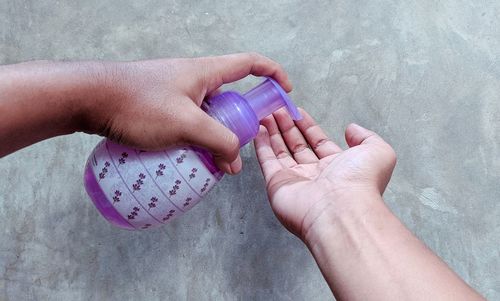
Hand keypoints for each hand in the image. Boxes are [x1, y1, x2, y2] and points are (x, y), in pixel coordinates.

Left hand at [83, 53, 291, 173]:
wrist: (88, 97)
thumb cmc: (137, 104)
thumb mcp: (185, 125)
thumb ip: (218, 142)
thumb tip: (235, 162)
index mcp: (206, 72)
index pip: (249, 64)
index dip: (272, 74)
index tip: (284, 91)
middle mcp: (192, 78)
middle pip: (228, 98)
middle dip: (238, 124)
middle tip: (235, 148)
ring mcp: (174, 92)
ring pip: (206, 115)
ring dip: (212, 137)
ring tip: (208, 162)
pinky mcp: (158, 106)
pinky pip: (186, 122)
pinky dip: (192, 139)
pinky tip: (184, 159)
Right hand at [254, 108, 395, 239]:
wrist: (341, 210)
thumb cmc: (360, 182)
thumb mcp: (378, 151)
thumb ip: (366, 136)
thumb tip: (351, 128)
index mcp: (337, 167)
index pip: (318, 141)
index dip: (307, 125)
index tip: (296, 110)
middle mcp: (315, 174)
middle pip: (297, 145)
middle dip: (287, 126)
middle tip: (277, 109)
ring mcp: (294, 180)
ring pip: (280, 152)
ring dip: (273, 132)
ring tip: (265, 113)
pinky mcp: (277, 185)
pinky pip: (267, 161)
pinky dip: (261, 145)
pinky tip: (258, 128)